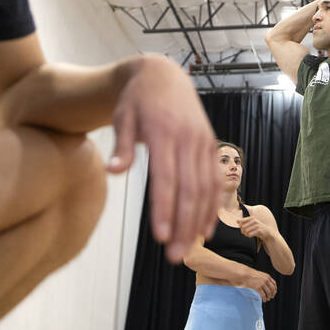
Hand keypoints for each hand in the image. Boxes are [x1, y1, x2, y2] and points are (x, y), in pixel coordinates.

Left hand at [107, 55, 219, 262]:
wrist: (164, 75)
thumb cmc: (137, 100)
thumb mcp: (123, 117)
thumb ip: (121, 147)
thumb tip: (113, 172)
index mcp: (164, 133)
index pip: (166, 178)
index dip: (164, 209)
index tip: (160, 236)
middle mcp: (188, 139)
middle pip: (189, 189)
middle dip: (183, 224)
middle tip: (173, 255)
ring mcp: (203, 143)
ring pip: (206, 189)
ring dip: (198, 221)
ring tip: (187, 249)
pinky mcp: (211, 145)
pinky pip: (216, 180)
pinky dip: (213, 206)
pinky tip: (205, 229)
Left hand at [237, 214, 272, 241]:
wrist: (267, 232)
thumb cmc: (257, 228)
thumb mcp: (251, 223)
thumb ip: (244, 221)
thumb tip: (236, 220)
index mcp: (252, 218)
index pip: (241, 221)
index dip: (240, 226)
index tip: (242, 228)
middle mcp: (254, 221)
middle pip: (243, 227)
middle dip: (242, 231)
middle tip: (245, 233)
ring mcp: (257, 225)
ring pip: (246, 231)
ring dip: (246, 234)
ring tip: (248, 234)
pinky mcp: (258, 231)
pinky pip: (250, 234)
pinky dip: (249, 236)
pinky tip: (250, 236)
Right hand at [241, 269, 277, 301]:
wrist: (245, 274)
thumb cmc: (251, 275)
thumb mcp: (260, 275)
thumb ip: (264, 278)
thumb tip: (267, 284)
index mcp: (267, 276)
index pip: (274, 284)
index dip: (275, 289)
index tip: (274, 293)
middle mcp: (266, 280)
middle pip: (272, 289)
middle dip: (273, 294)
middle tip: (271, 297)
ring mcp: (262, 283)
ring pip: (269, 293)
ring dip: (269, 297)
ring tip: (267, 299)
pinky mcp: (258, 287)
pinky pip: (263, 295)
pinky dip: (264, 299)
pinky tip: (264, 300)